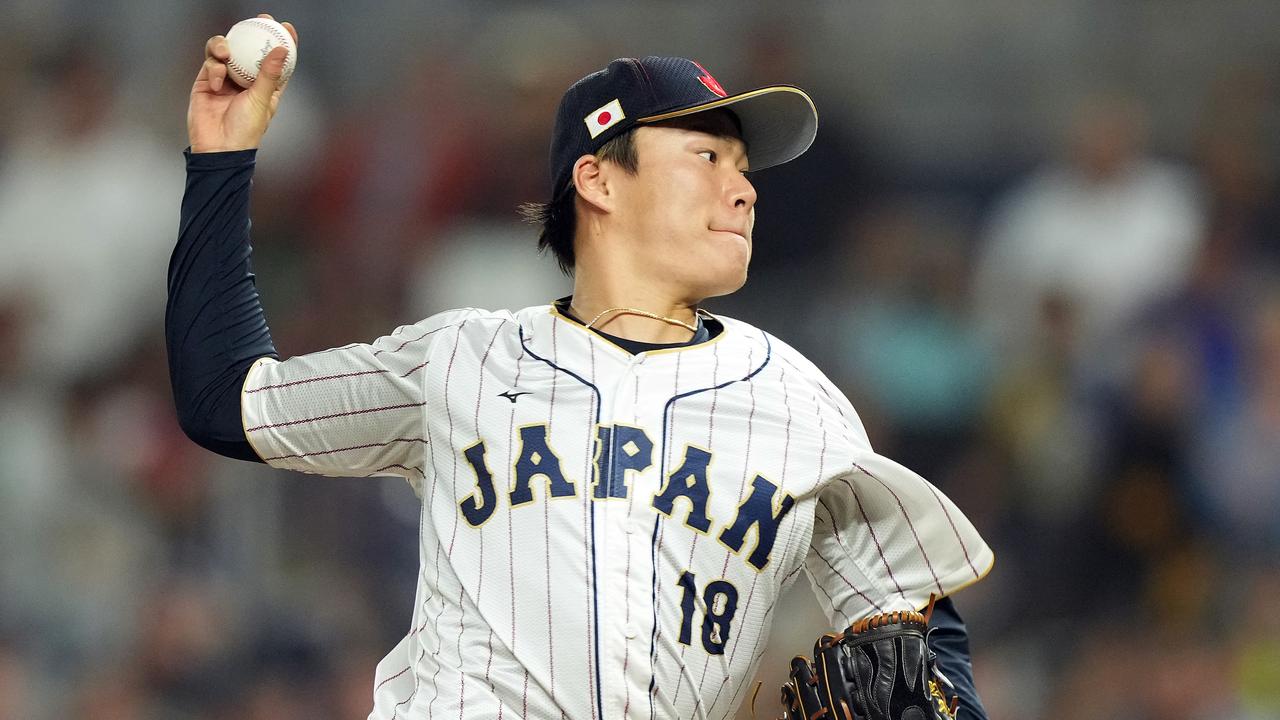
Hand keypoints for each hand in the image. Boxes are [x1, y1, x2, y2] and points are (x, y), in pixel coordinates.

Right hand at [187, 14, 298, 152]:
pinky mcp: (207, 81)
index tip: (286, 27)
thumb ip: (269, 74)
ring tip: (226, 53)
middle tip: (258, 19)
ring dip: (224, 46)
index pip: (276, 60)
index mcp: (266, 86)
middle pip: (249, 49)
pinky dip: (214, 68)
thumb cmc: (245, 131)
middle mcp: (246, 80)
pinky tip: (216, 82)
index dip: (282, 42)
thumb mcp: (262, 100)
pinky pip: (210, 63)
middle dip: (253, 32)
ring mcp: (226, 78)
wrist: (218, 148)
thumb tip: (282, 49)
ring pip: (226, 50)